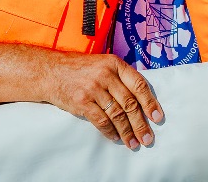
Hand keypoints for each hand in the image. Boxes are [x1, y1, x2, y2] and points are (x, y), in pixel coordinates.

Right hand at [42, 53, 163, 148]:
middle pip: (130, 103)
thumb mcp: (102, 64)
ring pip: (117, 115)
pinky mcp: (82, 101)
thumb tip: (142, 101)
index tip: (157, 118)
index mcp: (114, 64)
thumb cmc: (80, 69)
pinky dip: (110, 131)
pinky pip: (101, 120)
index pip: (139, 85)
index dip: (150, 103)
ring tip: (133, 143)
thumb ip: (120, 77)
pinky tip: (115, 137)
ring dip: (127, 132)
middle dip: (140, 124)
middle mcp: (105, 75)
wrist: (51, 71)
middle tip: (147, 138)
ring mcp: (93, 88)